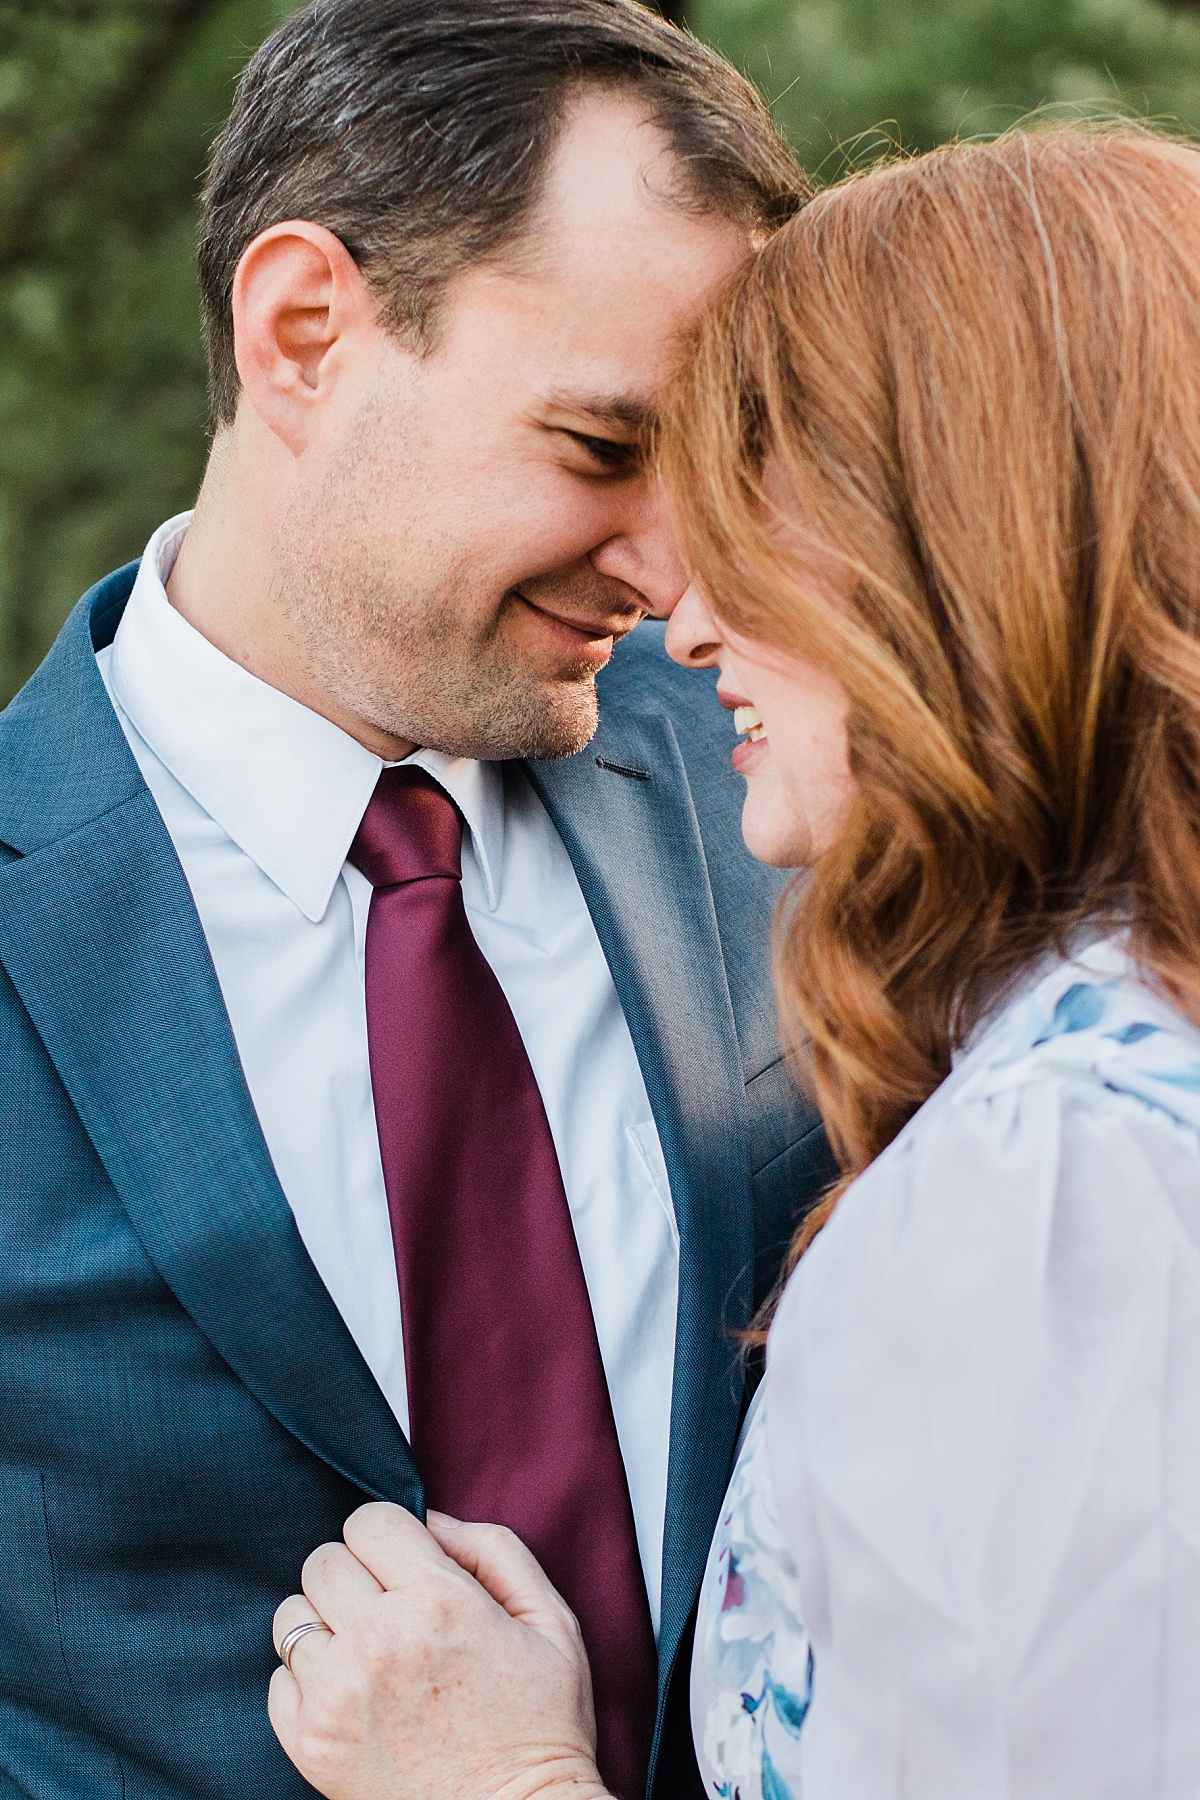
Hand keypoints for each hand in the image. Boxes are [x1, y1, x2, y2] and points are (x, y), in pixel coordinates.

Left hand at [269, 1504, 612, 1799]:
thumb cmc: (542, 1724)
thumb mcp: (550, 1619)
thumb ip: (492, 1549)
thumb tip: (430, 1520)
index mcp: (437, 1600)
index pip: (367, 1520)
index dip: (391, 1536)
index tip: (408, 1565)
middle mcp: (377, 1640)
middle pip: (322, 1560)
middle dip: (357, 1574)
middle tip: (390, 1607)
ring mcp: (337, 1696)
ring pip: (292, 1615)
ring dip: (326, 1623)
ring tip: (367, 1651)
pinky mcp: (312, 1745)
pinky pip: (277, 1679)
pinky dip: (307, 1679)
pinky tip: (352, 1693)